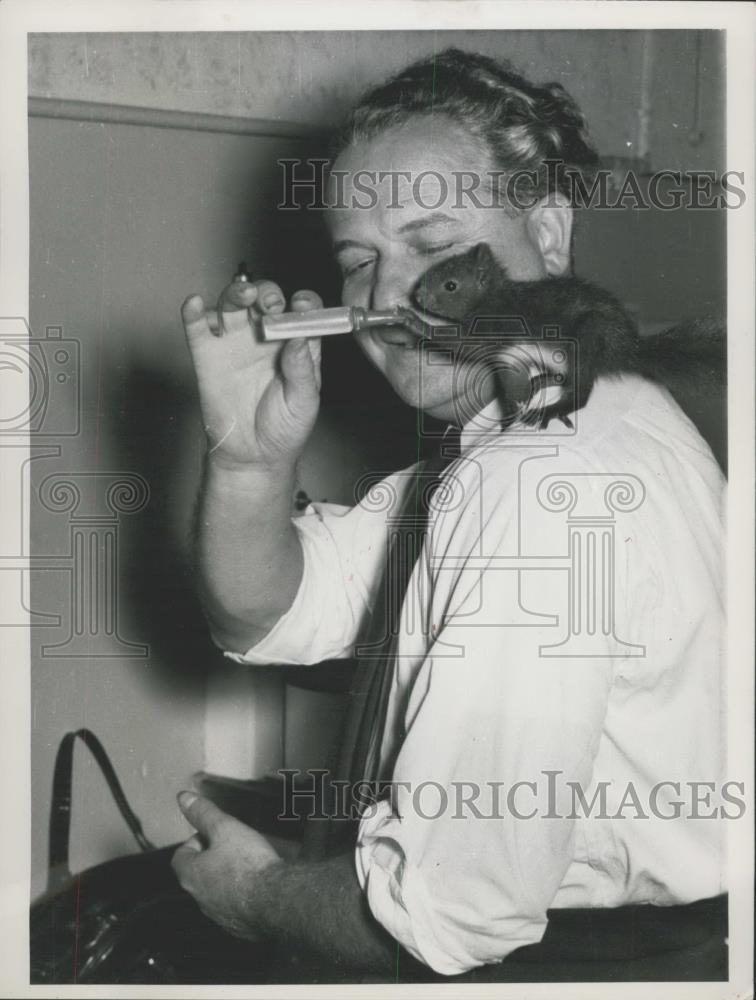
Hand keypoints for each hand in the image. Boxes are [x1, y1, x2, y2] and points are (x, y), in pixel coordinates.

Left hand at [171, 791, 282, 939]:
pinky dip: (242, 894)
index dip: (197, 839)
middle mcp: (199, 899)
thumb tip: (183, 797)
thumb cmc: (248, 863)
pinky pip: (235, 907)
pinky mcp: (239, 927)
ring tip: (249, 863)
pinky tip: (260, 884)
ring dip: (227, 877)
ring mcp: (219, 916)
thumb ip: (204, 813)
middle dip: (213, 857)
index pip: (181, 855)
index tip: (215, 833)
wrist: (275, 901)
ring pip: (216, 891)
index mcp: (191, 875)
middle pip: (198, 873)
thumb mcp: (225, 828)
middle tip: (233, 845)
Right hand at [182, 278, 323, 470]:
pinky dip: (193, 312)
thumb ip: (302, 368)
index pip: (301, 310)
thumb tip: (300, 336)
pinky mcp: (208, 355)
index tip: (302, 305)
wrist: (254, 457)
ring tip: (245, 295)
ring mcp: (235, 343)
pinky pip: (198, 328)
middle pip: (264, 299)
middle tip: (271, 303)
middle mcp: (265, 336)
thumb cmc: (284, 428)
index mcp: (294, 342)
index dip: (303, 302)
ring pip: (232, 304)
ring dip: (237, 293)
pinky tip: (196, 304)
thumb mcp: (304, 401)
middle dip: (268, 293)